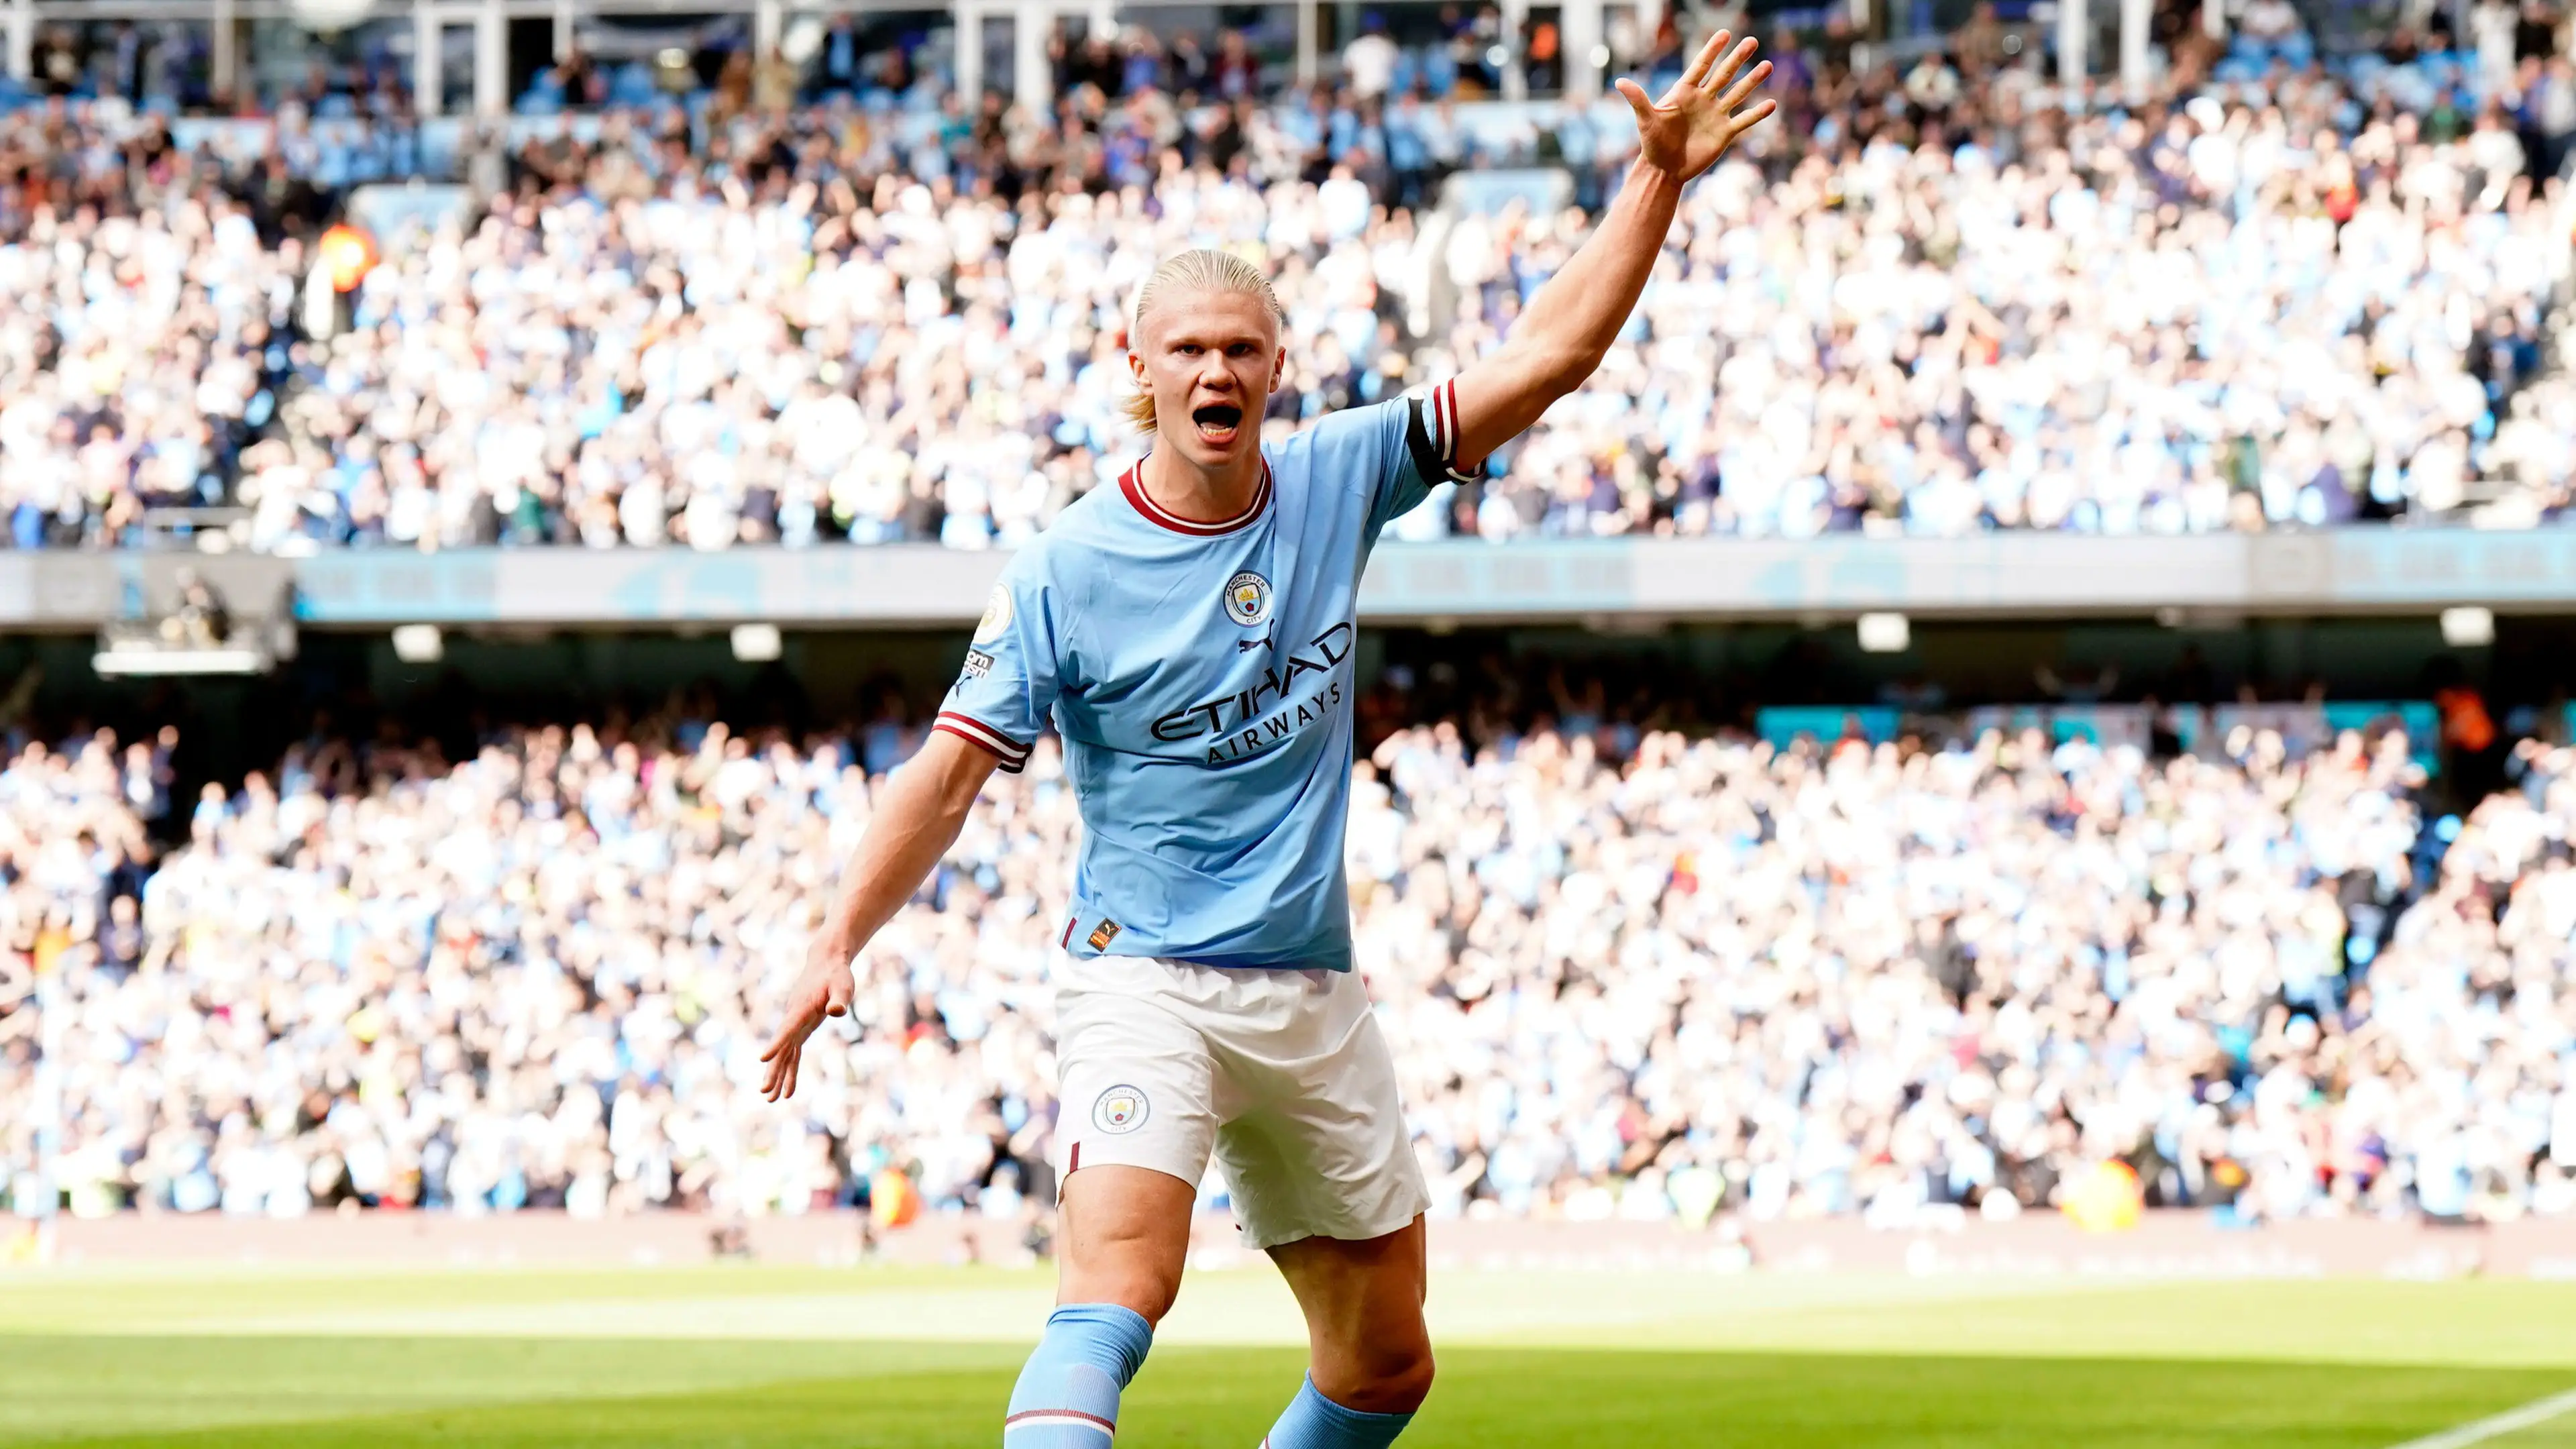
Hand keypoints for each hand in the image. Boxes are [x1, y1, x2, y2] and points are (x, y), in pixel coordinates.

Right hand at [759, 934, 855, 1101]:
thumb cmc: (837, 974)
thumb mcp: (843, 984)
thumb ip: (840, 999)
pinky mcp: (801, 1027)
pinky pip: (792, 1052)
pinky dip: (790, 1070)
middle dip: (773, 1070)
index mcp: (801, 1008)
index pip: (787, 1028)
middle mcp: (793, 1018)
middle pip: (780, 1047)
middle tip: (765, 1091)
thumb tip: (836, 1011)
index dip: (776, 1043)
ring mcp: (795, 1024)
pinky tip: (788, 1090)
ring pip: (783, 1053)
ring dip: (778, 1075)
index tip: (762, 1058)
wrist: (826, 962)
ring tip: (772, 1099)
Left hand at [1616, 31, 1776, 184]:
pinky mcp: (1724, 133)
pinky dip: (1757, 114)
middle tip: (1752, 41)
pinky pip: (1743, 121)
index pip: (1701, 66)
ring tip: (1767, 65)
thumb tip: (1619, 81)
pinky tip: (1772, 104)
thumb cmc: (1652, 143)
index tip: (1725, 33)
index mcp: (1685, 92)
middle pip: (1723, 74)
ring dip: (1752, 80)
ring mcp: (1716, 115)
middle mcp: (1704, 99)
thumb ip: (1637, 99)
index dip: (1712, 50)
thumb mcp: (1645, 120)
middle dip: (1737, 58)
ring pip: (1737, 93)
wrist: (1664, 169)